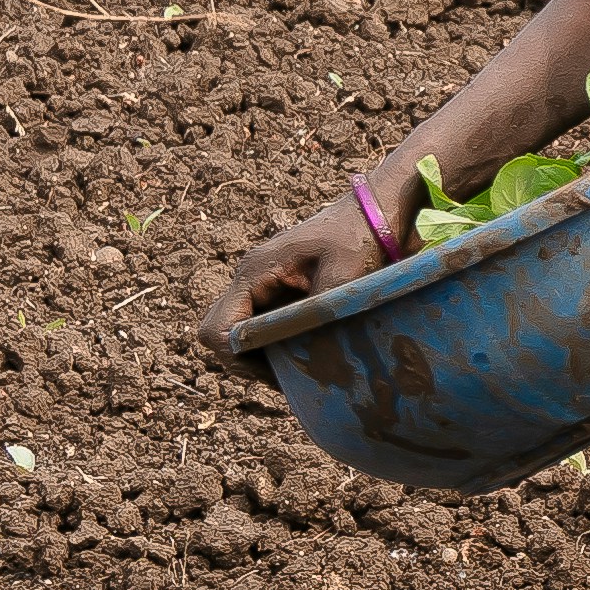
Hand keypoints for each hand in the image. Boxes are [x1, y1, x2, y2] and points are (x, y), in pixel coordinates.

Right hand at [208, 194, 388, 377]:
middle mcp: (250, 279)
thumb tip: (304, 344)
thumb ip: (320, 306)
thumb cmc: (358, 235)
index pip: (218, 328)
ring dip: (258, 355)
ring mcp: (261, 284)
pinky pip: (258, 325)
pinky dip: (272, 344)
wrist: (372, 213)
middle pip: (221, 333)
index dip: (235, 357)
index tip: (272, 372)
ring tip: (295, 370)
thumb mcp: (345, 270)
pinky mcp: (277, 290)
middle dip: (245, 361)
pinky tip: (302, 354)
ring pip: (238, 332)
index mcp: (255, 272)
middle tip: (285, 377)